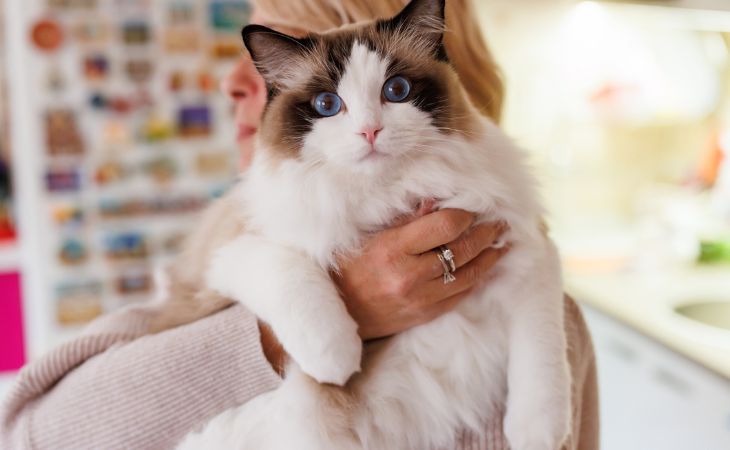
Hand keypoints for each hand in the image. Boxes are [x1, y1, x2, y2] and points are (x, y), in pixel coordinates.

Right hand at [333, 207, 509, 339]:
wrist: (336, 311)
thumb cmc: (348, 267)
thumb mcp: (369, 236)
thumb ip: (405, 219)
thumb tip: (438, 201)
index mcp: (393, 249)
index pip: (445, 226)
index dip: (465, 214)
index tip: (473, 207)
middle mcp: (409, 276)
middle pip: (462, 250)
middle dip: (485, 233)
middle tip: (498, 221)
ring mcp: (419, 300)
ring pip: (468, 276)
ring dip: (489, 257)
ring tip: (501, 242)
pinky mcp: (424, 315)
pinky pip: (460, 296)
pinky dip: (477, 279)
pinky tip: (485, 267)